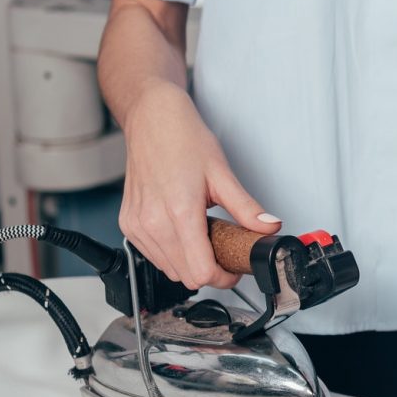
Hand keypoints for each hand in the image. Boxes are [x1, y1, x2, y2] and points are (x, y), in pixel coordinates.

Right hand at [119, 84, 280, 288]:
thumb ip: (246, 208)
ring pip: (169, 270)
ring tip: (202, 234)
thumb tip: (268, 226)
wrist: (151, 120)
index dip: (224, 276)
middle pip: (186, 276)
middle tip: (224, 248)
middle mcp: (153, 223)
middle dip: (210, 269)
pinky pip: (153, 256)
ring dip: (190, 262)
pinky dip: (171, 253)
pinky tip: (182, 230)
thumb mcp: (222, 174)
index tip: (234, 266)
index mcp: (179, 213)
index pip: (202, 272)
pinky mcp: (127, 224)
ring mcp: (137, 225)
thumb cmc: (183, 139)